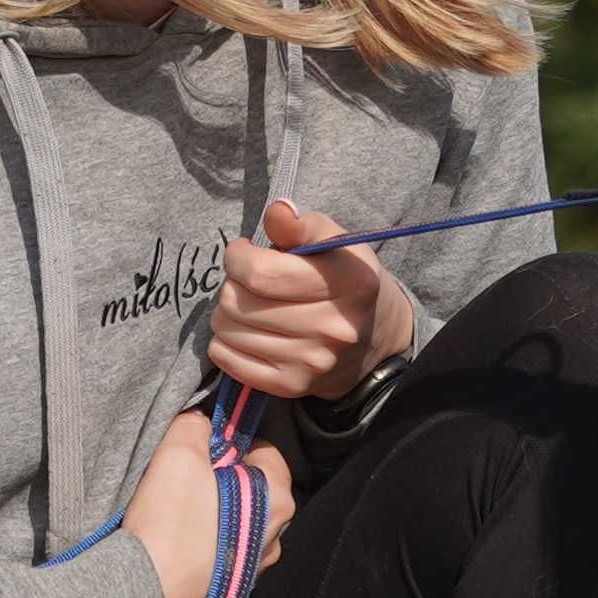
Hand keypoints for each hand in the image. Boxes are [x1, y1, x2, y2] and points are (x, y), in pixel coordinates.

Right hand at [122, 405, 290, 597]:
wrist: (147, 597)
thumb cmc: (171, 524)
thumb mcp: (178, 454)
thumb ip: (195, 426)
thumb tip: (199, 424)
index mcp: (277, 499)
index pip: (266, 450)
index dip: (232, 441)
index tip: (202, 447)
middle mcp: (276, 536)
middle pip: (250, 488)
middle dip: (220, 477)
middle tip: (183, 477)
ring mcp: (255, 569)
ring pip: (235, 521)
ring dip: (210, 511)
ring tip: (174, 511)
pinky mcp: (230, 591)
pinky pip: (222, 551)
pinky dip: (202, 542)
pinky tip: (174, 540)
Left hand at [209, 198, 413, 399]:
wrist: (372, 338)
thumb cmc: (343, 277)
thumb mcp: (333, 241)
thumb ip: (302, 225)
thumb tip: (277, 211)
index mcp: (350, 282)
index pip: (261, 273)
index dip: (237, 257)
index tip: (242, 252)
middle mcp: (334, 327)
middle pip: (237, 302)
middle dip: (231, 284)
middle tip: (248, 282)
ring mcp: (312, 362)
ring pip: (226, 330)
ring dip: (226, 313)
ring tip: (249, 305)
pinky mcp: (291, 386)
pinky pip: (226, 359)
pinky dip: (225, 342)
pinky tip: (247, 331)